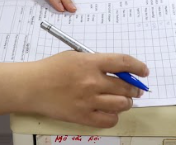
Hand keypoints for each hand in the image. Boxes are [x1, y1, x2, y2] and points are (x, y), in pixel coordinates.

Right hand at [28, 52, 148, 127]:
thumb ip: (95, 62)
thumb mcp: (75, 56)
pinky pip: (109, 120)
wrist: (32, 87)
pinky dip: (114, 116)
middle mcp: (93, 81)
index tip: (143, 71)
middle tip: (136, 89)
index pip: (123, 63)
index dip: (138, 67)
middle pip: (125, 86)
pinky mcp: (83, 116)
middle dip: (134, 88)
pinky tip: (110, 112)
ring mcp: (89, 100)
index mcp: (90, 63)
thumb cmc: (51, 69)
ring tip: (122, 100)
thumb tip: (116, 70)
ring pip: (121, 104)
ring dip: (126, 102)